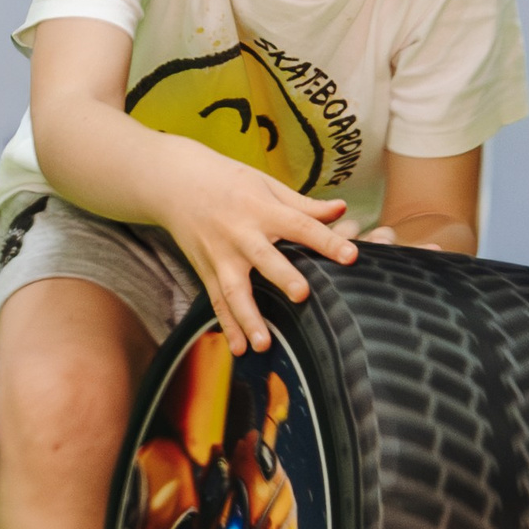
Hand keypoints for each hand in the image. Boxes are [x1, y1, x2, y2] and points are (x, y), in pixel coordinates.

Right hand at [161, 146, 353, 350]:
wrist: (176, 182)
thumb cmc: (228, 181)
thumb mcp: (266, 184)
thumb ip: (304, 204)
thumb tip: (342, 209)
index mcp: (261, 209)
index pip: (299, 225)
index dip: (327, 240)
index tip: (352, 256)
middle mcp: (240, 234)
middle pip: (264, 258)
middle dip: (282, 277)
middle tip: (302, 295)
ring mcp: (220, 255)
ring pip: (234, 289)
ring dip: (248, 317)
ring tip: (263, 343)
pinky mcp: (206, 270)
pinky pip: (217, 302)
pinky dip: (227, 326)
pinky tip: (239, 348)